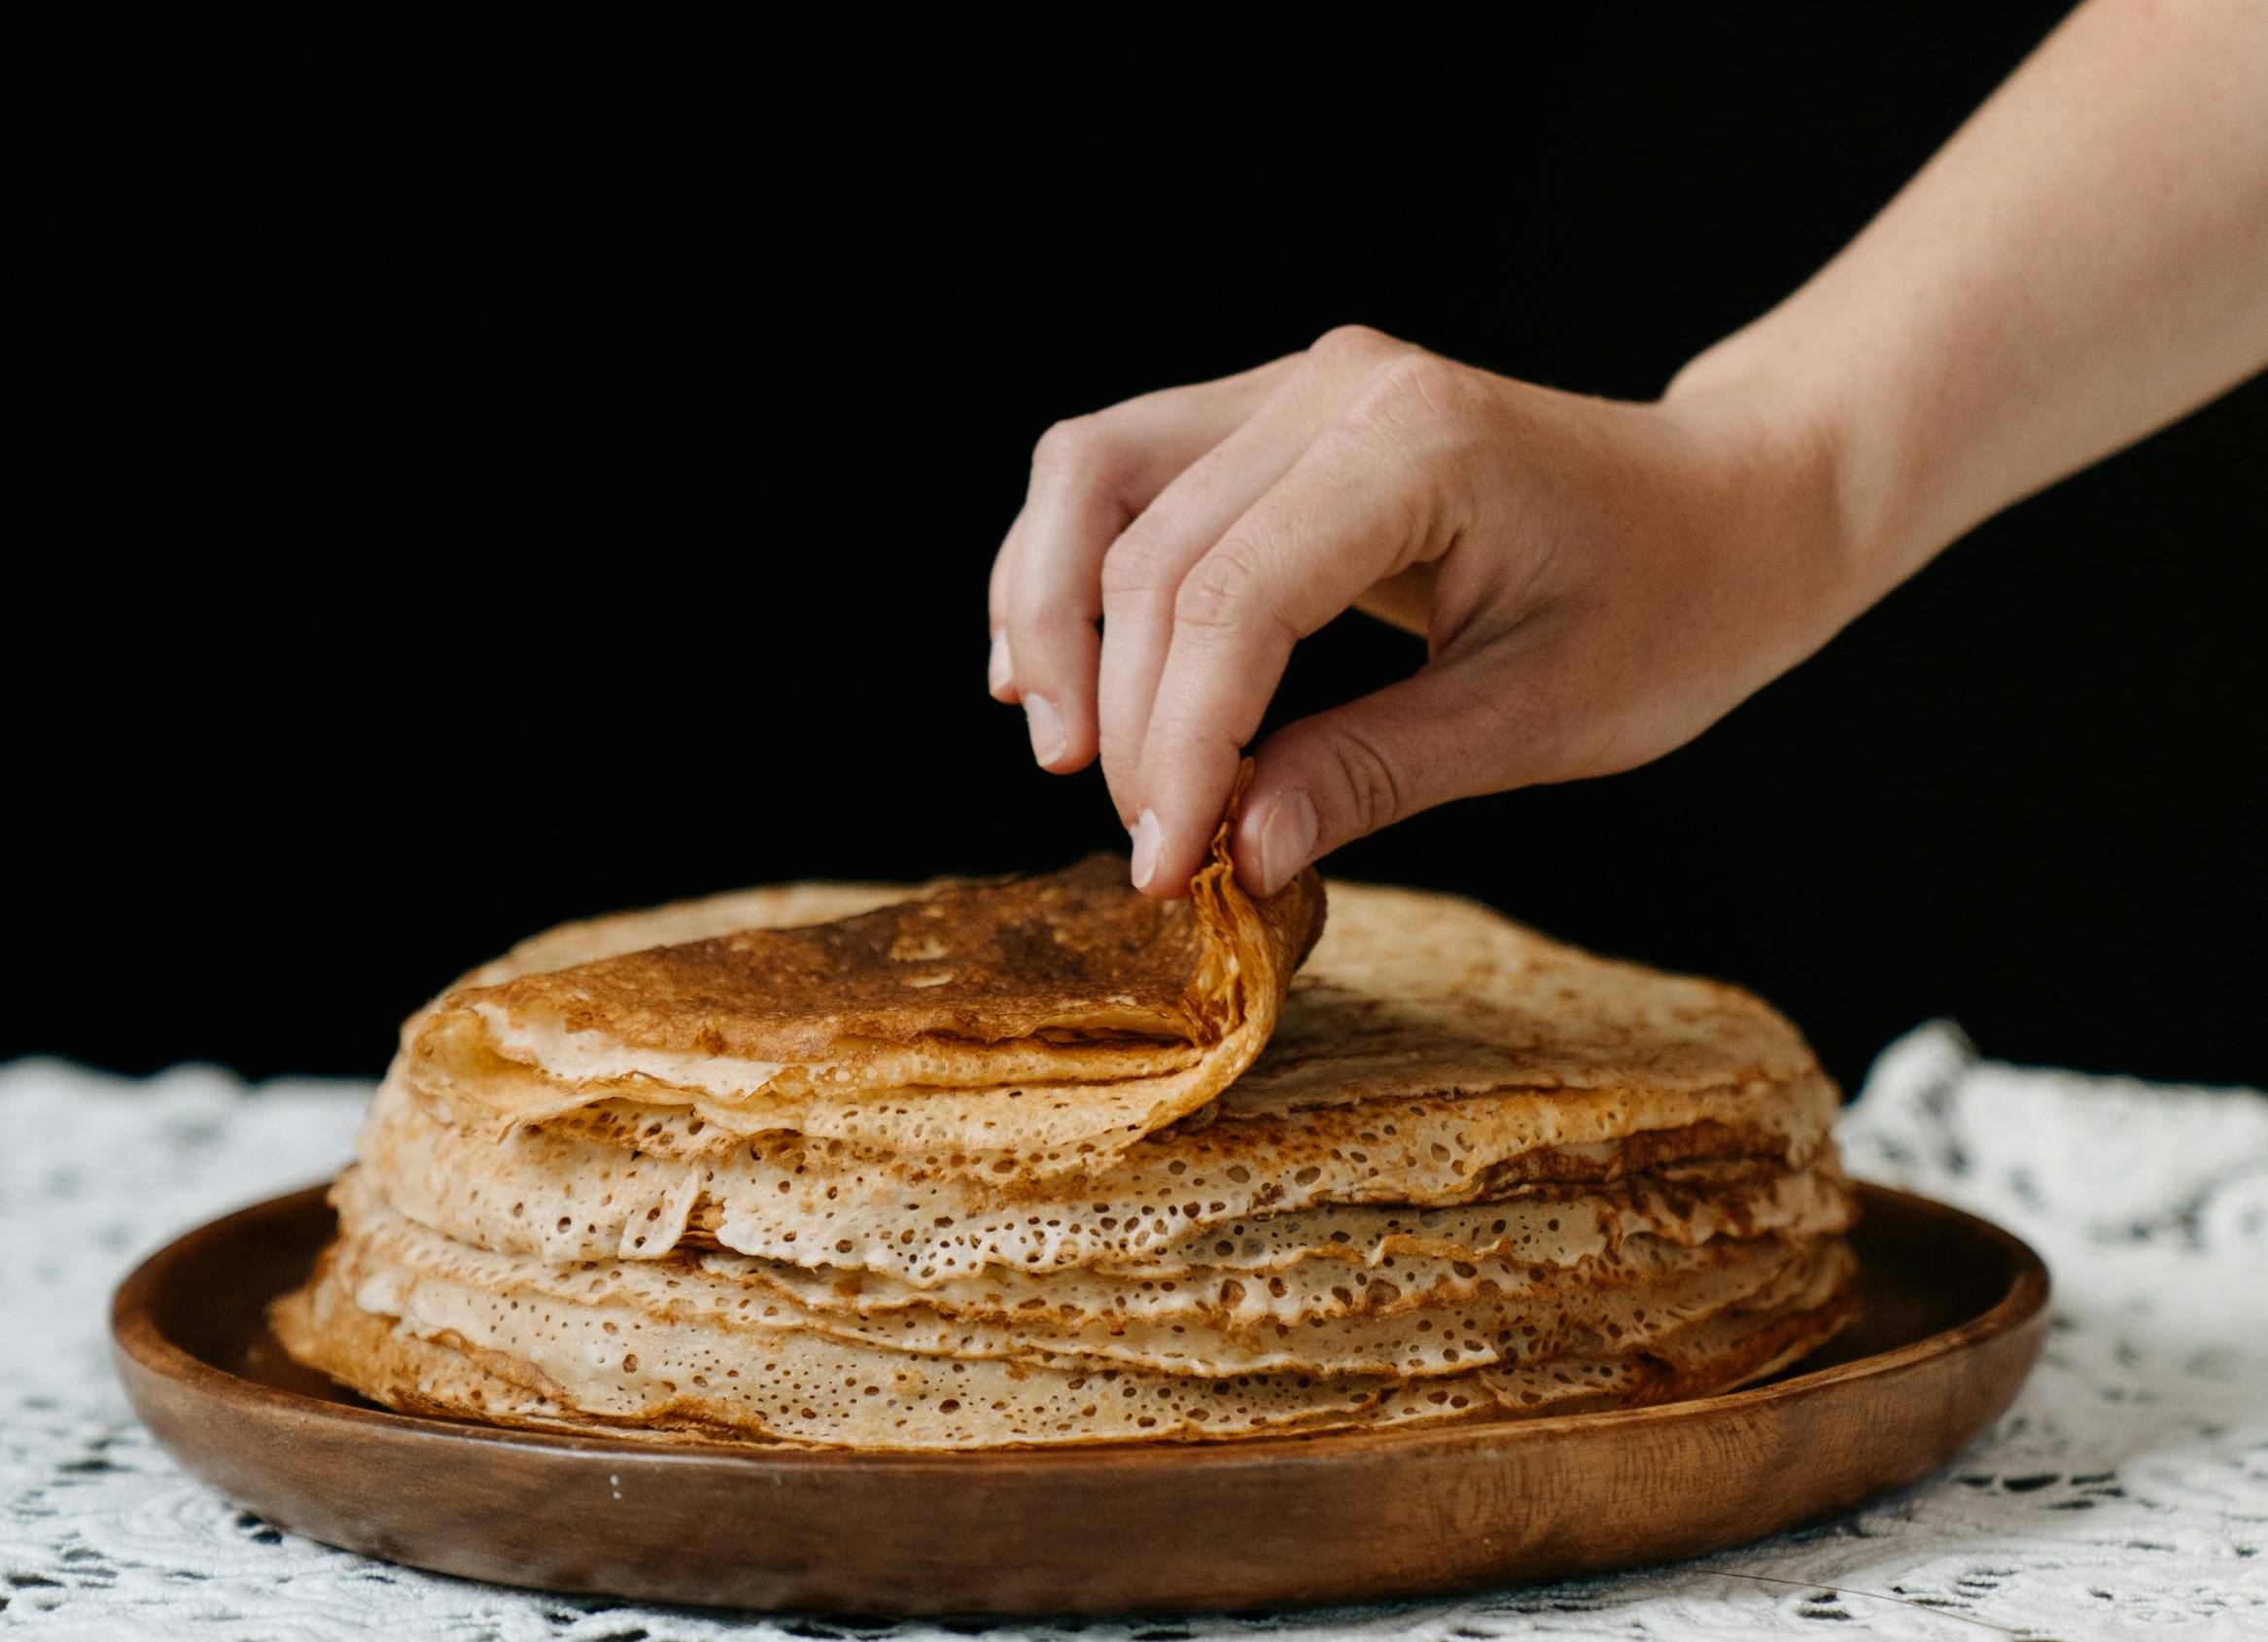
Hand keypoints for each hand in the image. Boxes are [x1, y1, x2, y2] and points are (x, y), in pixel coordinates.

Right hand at [987, 325, 1851, 896]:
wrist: (1735, 506)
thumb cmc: (1671, 608)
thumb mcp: (1537, 721)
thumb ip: (1370, 775)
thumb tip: (1233, 854)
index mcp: (1419, 445)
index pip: (1232, 600)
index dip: (1178, 744)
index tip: (1167, 865)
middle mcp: (1337, 386)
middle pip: (1147, 550)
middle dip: (1125, 715)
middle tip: (1148, 847)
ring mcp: (1298, 384)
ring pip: (1096, 479)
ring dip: (1050, 617)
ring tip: (1059, 749)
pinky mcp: (1275, 414)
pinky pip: (1126, 473)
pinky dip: (1073, 568)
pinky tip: (1052, 667)